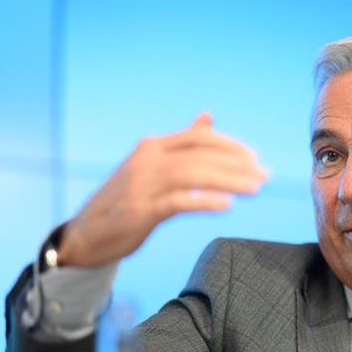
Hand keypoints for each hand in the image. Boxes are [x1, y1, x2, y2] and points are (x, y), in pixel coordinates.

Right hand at [57, 113, 267, 266]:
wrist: (86, 234)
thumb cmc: (125, 200)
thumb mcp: (153, 166)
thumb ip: (182, 145)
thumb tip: (207, 117)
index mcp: (153, 147)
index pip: (199, 138)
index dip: (230, 146)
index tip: (256, 159)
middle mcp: (147, 160)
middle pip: (201, 155)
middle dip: (237, 165)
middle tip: (265, 176)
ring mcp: (142, 184)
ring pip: (193, 175)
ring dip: (229, 181)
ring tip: (255, 189)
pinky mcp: (139, 210)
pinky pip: (177, 202)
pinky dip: (204, 201)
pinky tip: (226, 205)